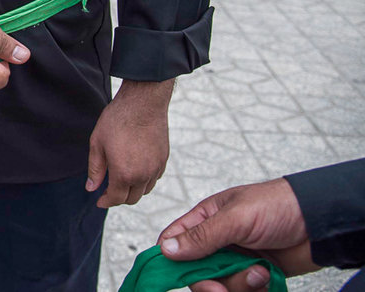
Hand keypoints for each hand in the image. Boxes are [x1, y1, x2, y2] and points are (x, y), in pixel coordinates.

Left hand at [86, 79, 172, 207]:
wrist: (143, 103)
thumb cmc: (117, 120)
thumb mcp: (97, 143)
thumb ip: (95, 169)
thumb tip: (91, 188)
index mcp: (124, 173)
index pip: (116, 199)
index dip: (106, 202)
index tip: (100, 200)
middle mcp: (143, 175)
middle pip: (132, 199)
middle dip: (119, 198)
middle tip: (108, 191)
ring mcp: (156, 168)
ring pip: (145, 190)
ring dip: (133, 190)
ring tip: (121, 180)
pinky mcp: (164, 159)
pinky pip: (154, 178)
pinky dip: (145, 180)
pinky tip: (136, 170)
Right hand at [157, 179, 317, 291]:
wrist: (322, 222)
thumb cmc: (278, 206)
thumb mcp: (236, 217)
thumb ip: (202, 236)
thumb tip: (167, 250)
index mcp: (207, 219)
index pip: (175, 240)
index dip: (170, 259)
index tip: (175, 276)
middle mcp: (219, 241)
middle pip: (197, 271)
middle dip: (209, 283)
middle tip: (220, 289)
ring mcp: (238, 259)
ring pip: (222, 285)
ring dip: (239, 284)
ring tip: (258, 272)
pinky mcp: (256, 275)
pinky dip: (255, 289)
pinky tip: (267, 276)